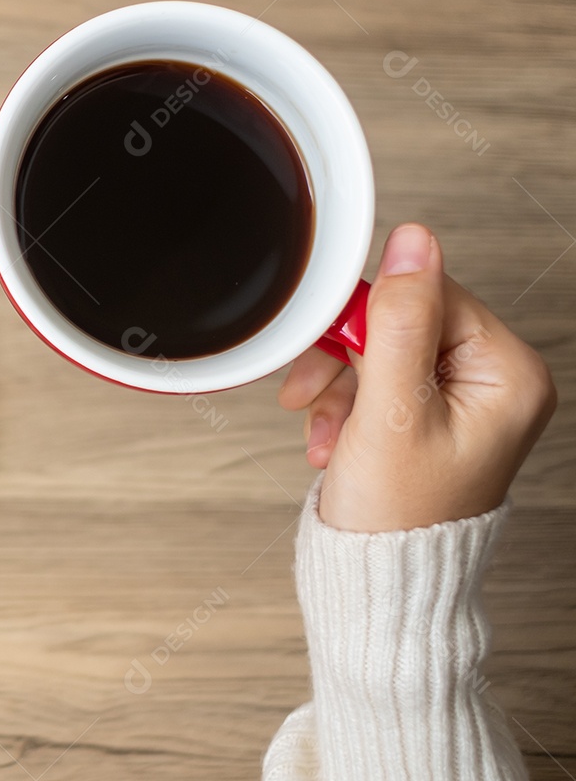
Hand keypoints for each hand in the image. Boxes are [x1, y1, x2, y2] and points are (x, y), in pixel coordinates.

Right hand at [278, 223, 555, 531]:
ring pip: (380, 346)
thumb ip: (399, 322)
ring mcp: (460, 397)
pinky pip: (374, 374)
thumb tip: (414, 239)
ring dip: (338, 384)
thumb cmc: (397, 517)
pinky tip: (333, 438)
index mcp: (509, 374)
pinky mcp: (427, 411)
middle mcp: (493, 380)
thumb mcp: (391, 411)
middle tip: (314, 392)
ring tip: (326, 432)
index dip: (368, 317)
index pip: (430, 294)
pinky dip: (343, 401)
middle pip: (401, 319)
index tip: (331, 348)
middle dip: (347, 358)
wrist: (378, 583)